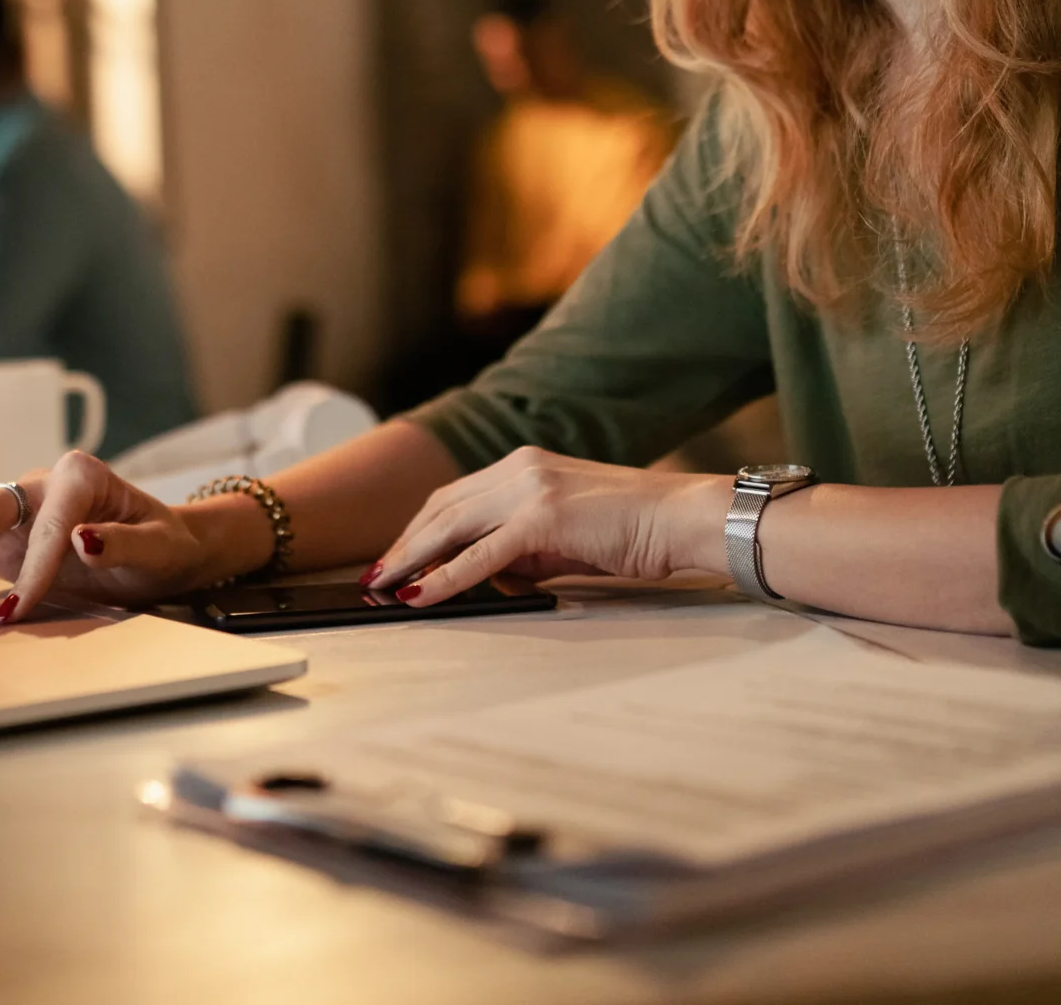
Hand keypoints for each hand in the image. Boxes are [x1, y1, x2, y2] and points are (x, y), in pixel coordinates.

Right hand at [0, 451, 226, 623]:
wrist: (162, 548)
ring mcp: (19, 510)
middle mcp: (43, 485)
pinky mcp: (6, 538)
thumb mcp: (159, 547)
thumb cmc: (163, 544)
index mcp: (81, 476)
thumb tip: (82, 539)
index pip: (50, 522)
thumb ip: (125, 542)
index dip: (33, 566)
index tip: (19, 609)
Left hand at [367, 448, 727, 603]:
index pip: (455, 496)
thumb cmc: (637, 531)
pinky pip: (480, 554)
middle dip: (404, 545)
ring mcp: (530, 488)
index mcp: (526, 465)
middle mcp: (521, 468)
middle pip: (442, 507)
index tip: (396, 556)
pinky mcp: (542, 518)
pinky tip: (421, 595)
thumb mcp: (568, 536)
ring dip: (412, 559)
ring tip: (384, 587)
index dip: (420, 528)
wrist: (683, 519)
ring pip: (451, 526)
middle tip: (376, 575)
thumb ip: (526, 549)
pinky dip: (445, 577)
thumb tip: (491, 576)